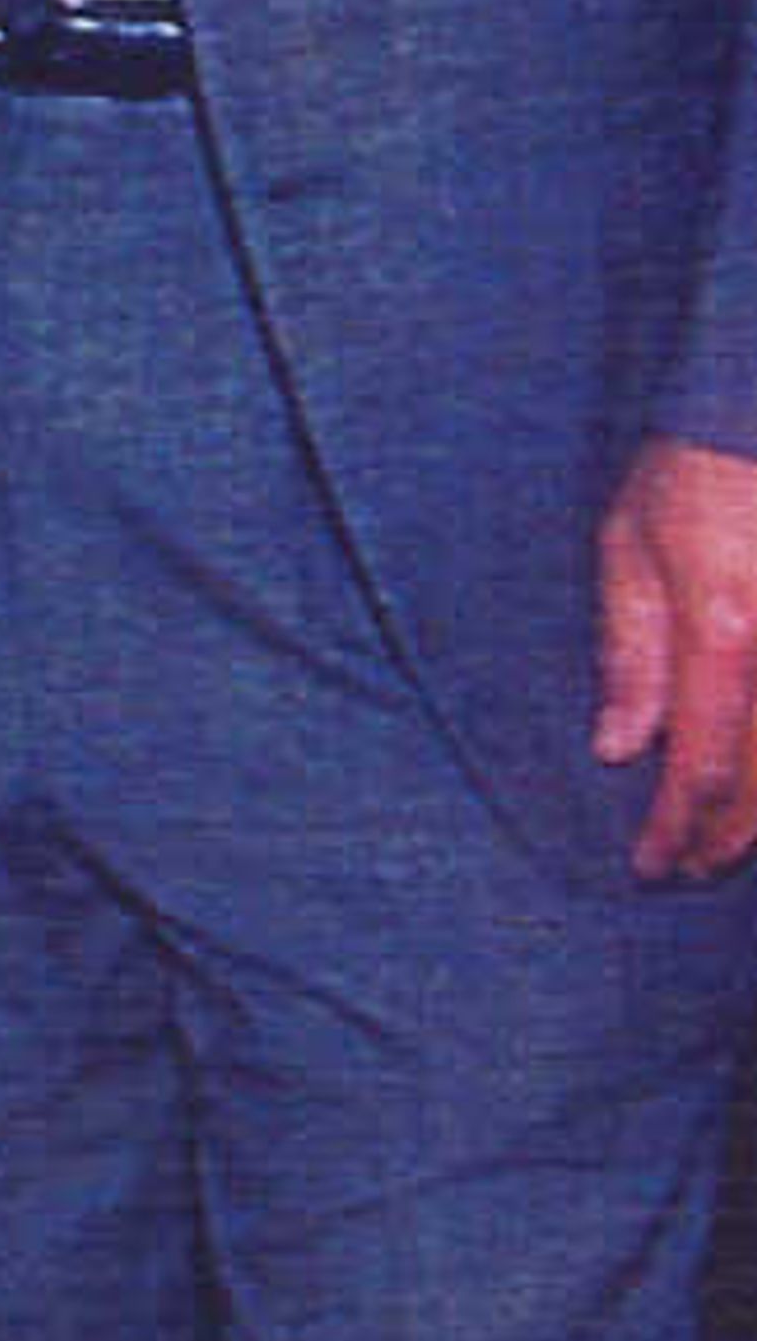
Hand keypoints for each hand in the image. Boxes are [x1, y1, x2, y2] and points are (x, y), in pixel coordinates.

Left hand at [594, 437, 756, 880]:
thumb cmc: (691, 471)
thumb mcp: (630, 550)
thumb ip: (630, 655)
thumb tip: (617, 748)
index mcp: (724, 632)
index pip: (701, 767)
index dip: (679, 829)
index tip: (650, 865)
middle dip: (724, 839)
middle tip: (684, 868)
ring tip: (723, 843)